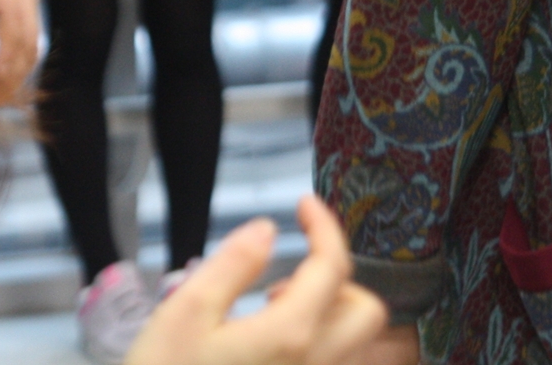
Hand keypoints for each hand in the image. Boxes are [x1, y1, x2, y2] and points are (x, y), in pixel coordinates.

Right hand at [124, 194, 392, 364]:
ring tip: (270, 305)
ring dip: (326, 311)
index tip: (302, 204)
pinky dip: (312, 339)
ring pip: (350, 343)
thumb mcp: (185, 311)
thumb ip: (233, 264)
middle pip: (365, 312)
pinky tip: (265, 340)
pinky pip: (326, 364)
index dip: (325, 226)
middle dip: (338, 280)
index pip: (333, 267)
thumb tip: (268, 230)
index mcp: (290, 334)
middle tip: (289, 274)